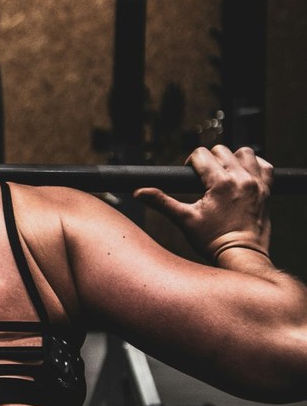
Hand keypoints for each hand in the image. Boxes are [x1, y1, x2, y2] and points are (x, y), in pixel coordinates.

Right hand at [134, 145, 272, 262]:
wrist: (241, 255)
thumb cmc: (212, 240)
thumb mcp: (184, 219)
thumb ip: (161, 201)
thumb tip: (138, 192)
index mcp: (220, 183)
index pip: (201, 154)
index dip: (191, 163)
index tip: (190, 177)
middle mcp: (241, 179)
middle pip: (221, 151)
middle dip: (209, 161)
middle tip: (204, 179)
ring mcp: (257, 183)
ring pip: (244, 153)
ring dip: (232, 159)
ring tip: (224, 175)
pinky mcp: (267, 190)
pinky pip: (264, 166)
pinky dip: (254, 166)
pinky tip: (243, 177)